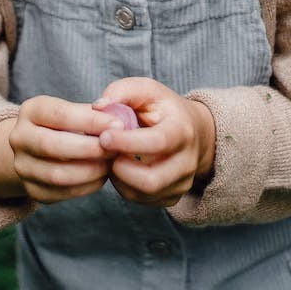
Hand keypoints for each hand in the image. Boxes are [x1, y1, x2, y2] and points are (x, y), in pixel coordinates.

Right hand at [0, 95, 114, 203]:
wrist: (39, 148)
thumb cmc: (67, 124)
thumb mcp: (75, 110)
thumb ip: (94, 113)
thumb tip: (117, 124)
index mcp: (30, 110)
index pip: (60, 114)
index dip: (91, 121)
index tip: (119, 125)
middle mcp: (19, 138)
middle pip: (52, 146)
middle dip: (89, 148)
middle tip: (115, 148)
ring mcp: (22, 166)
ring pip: (57, 175)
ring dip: (90, 170)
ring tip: (111, 163)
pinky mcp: (32, 190)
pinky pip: (62, 193)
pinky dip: (87, 186)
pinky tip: (102, 176)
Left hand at [94, 77, 214, 208]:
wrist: (192, 131)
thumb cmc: (164, 109)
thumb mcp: (148, 90)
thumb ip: (122, 91)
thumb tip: (98, 107)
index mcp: (182, 131)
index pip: (158, 143)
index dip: (128, 142)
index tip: (104, 137)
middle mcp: (187, 161)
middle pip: (151, 180)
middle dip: (120, 169)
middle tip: (105, 151)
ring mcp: (182, 183)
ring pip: (142, 193)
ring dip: (119, 177)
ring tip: (111, 157)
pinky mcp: (172, 197)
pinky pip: (140, 199)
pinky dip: (123, 186)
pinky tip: (121, 167)